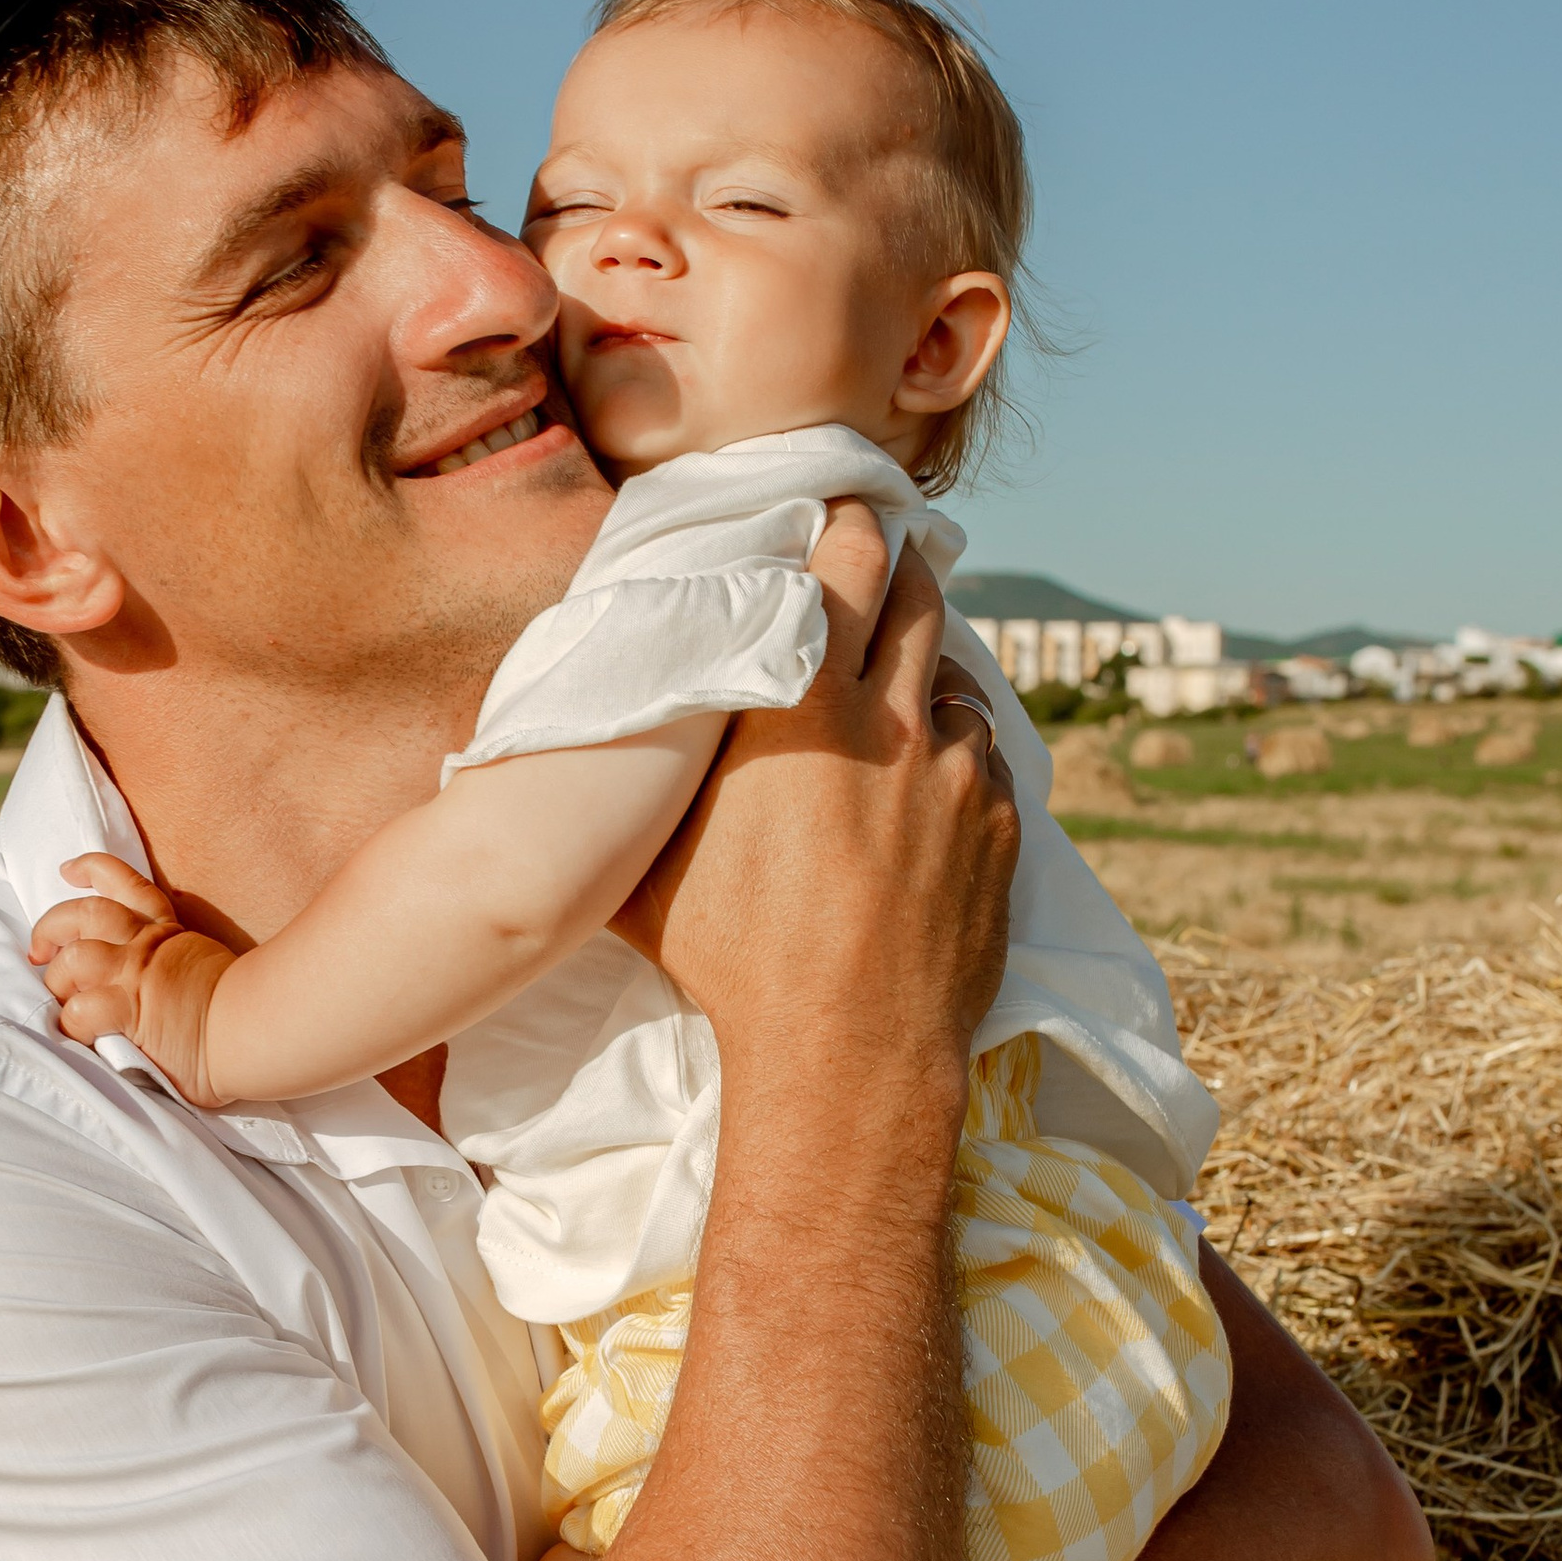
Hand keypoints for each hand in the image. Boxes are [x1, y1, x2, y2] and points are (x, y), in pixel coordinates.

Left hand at [30, 853, 237, 1105]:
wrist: (256, 1027)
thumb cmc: (244, 1009)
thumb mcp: (209, 968)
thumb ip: (180, 967)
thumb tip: (164, 989)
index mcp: (167, 932)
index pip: (126, 884)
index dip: (92, 869)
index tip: (69, 869)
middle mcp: (146, 946)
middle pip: (82, 914)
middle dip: (50, 928)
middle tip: (39, 951)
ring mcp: (135, 975)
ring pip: (72, 959)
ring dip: (57, 981)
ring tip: (60, 999)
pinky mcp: (128, 1008)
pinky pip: (78, 1010)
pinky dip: (70, 1024)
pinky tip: (78, 1034)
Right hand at [612, 511, 1016, 1104]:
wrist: (848, 1050)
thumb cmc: (732, 959)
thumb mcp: (648, 865)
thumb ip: (631, 790)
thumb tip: (561, 753)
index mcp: (804, 706)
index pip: (844, 563)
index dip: (847, 524)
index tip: (843, 509)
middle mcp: (894, 721)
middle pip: (918, 597)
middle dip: (900, 569)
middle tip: (883, 559)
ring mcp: (958, 774)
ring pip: (959, 678)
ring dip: (931, 666)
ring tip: (905, 678)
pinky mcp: (1000, 827)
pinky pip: (987, 758)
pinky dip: (961, 750)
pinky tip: (934, 774)